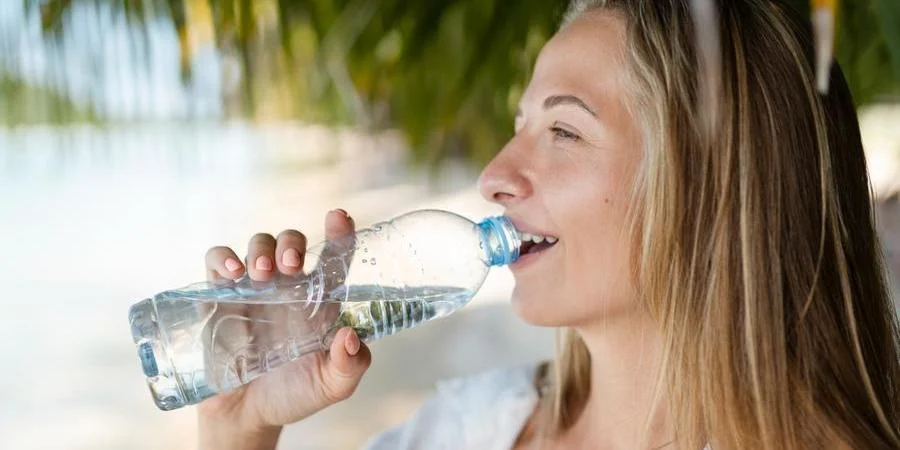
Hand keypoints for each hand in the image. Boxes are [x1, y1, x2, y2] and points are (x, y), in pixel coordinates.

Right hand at [197, 209, 371, 448]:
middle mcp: (288, 286)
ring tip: (261, 274)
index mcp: (319, 299)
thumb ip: (350, 364)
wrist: (247, 415)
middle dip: (292, 242)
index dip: (340, 232)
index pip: (335, 256)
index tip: (339, 216)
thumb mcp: (332, 385)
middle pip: (292, 241)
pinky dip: (223, 257)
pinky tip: (232, 272)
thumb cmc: (295, 394)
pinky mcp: (219, 296)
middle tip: (291, 265)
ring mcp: (253, 288)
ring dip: (261, 249)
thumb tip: (350, 334)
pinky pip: (218, 261)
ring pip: (258, 244)